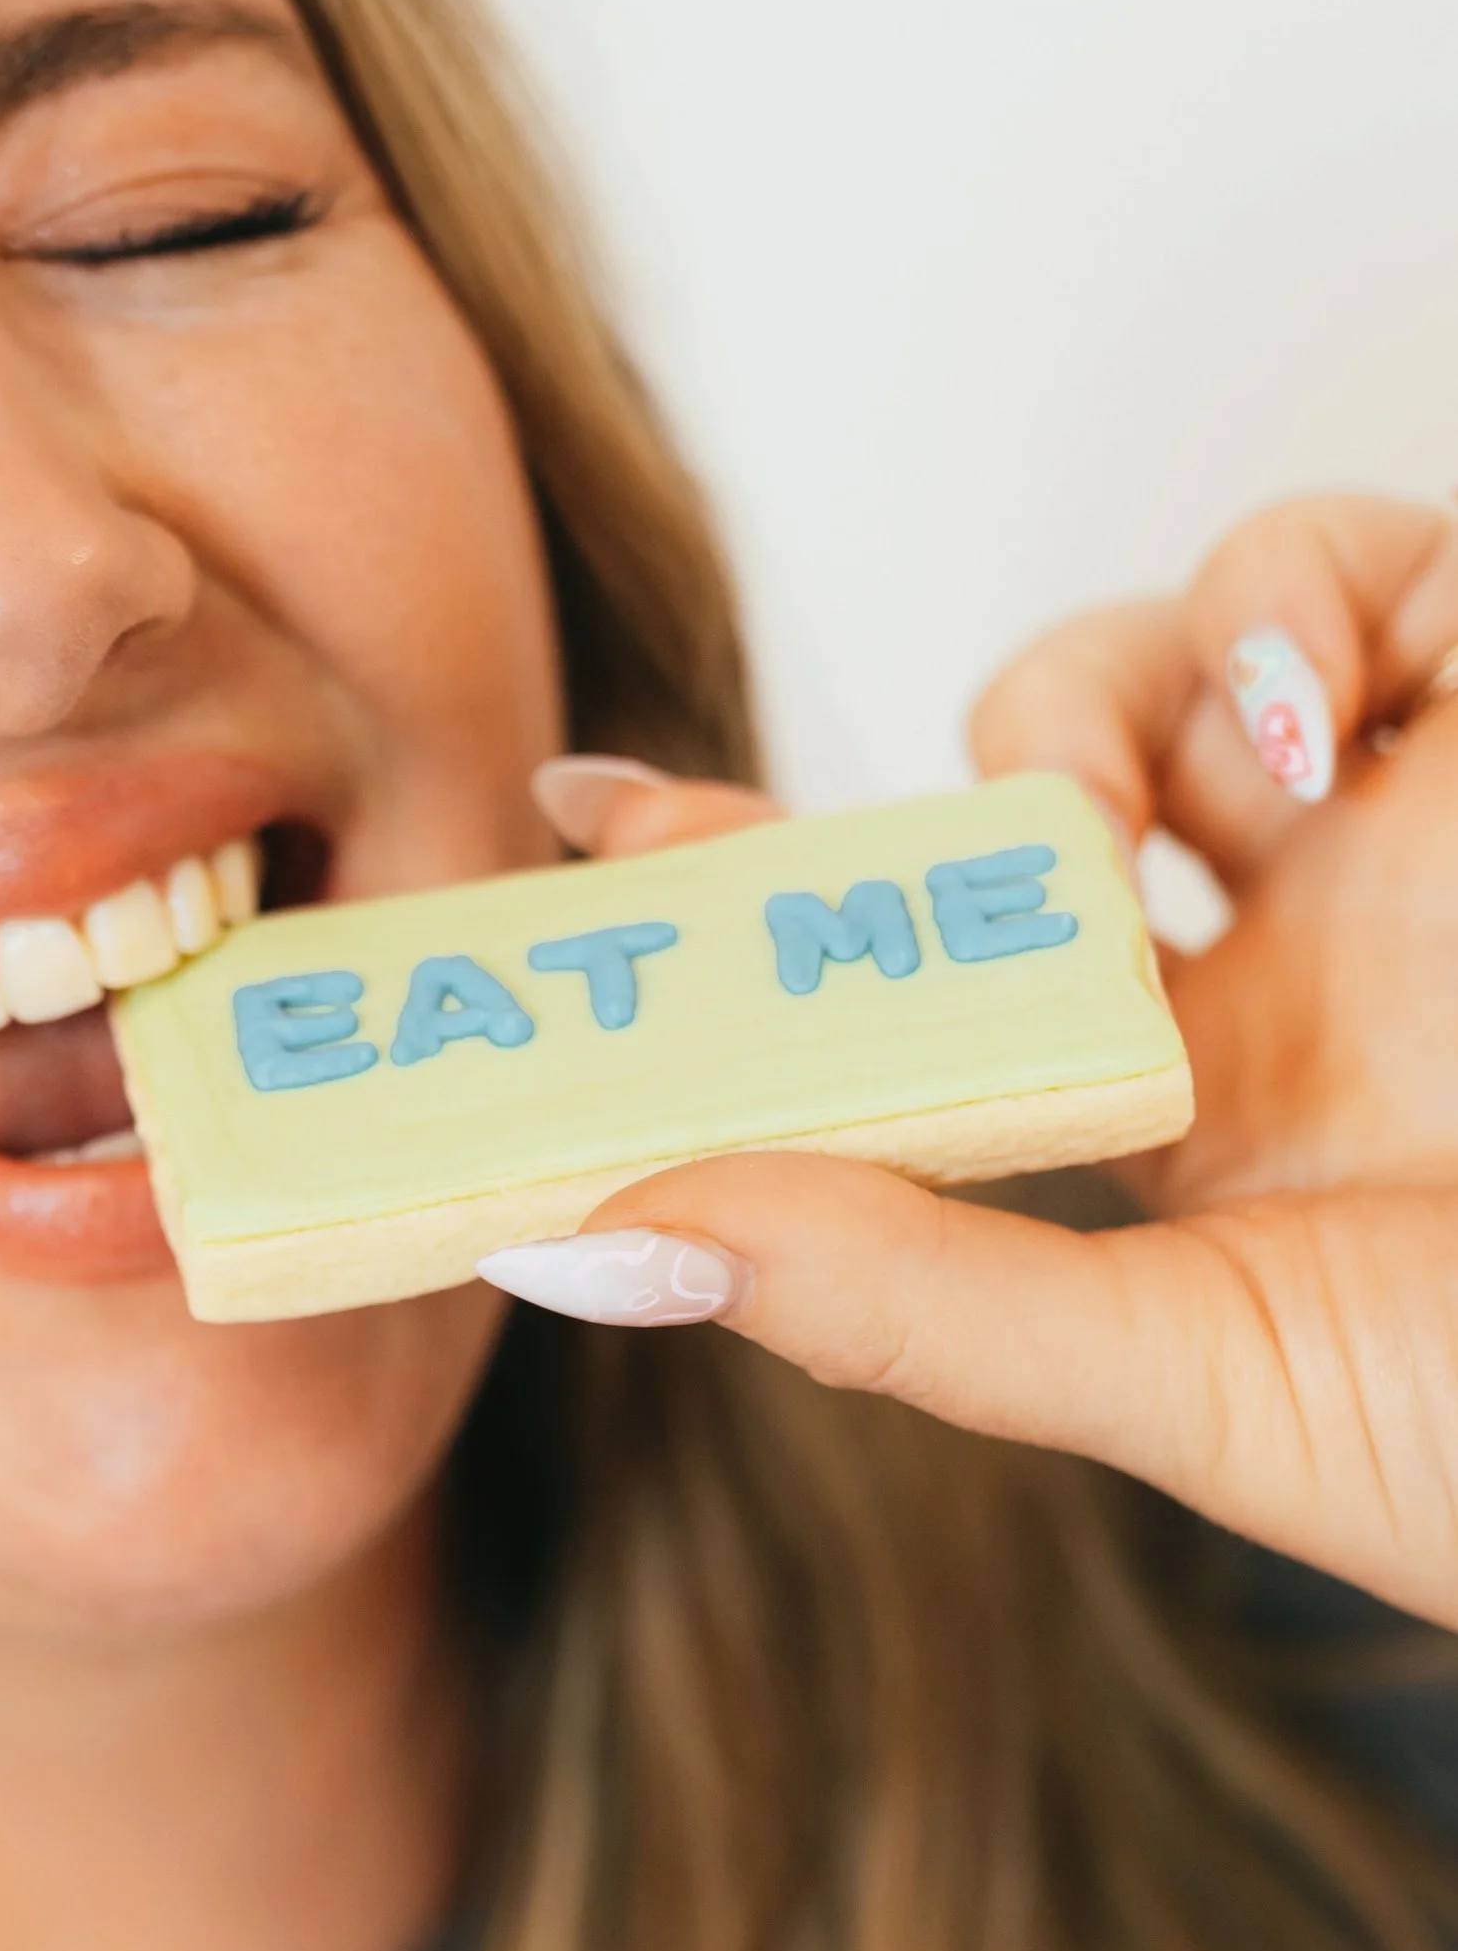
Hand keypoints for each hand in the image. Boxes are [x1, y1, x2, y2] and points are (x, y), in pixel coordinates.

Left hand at [499, 498, 1457, 1625]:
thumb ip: (902, 1300)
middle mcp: (1289, 960)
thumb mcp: (1180, 1379)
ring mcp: (1427, 842)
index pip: (931, 964)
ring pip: (1205, 636)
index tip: (577, 812)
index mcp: (1179, 1114)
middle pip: (1051, 765)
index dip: (760, 877)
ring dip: (1139, 676)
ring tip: (1192, 801)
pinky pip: (1407, 571)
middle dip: (968, 764)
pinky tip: (1315, 742)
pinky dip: (1318, 602)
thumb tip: (597, 1241)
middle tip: (924, 841)